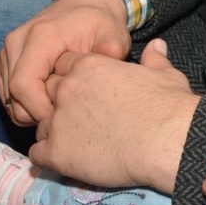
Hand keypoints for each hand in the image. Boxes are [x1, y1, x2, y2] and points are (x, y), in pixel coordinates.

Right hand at [0, 0, 129, 124]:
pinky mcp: (4, 60)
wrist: (84, 5)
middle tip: (67, 114)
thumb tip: (110, 60)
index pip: (24, 84)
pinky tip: (51, 96)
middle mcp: (17, 42)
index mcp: (41, 36)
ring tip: (61, 102)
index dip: (40, 108)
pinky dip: (25, 102)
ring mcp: (7, 51)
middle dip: (37, 113)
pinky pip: (7, 94)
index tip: (65, 116)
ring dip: (31, 109)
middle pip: (13, 95)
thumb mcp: (113, 33)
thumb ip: (112, 49)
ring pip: (8, 98)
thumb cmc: (99, 22)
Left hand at [29, 39, 200, 192]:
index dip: (75, 79)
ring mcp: (58, 121)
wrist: (164, 141)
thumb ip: (154, 59)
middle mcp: (67, 89)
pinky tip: (71, 159)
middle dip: (60, 103)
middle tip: (84, 118)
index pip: (64, 65)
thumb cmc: (167, 105)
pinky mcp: (55, 151)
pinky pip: (37, 154)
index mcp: (90, 66)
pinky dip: (50, 157)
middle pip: (47, 92)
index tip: (89, 92)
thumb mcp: (165, 74)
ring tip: (80, 143)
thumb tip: (156, 45)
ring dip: (55, 132)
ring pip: (41, 124)